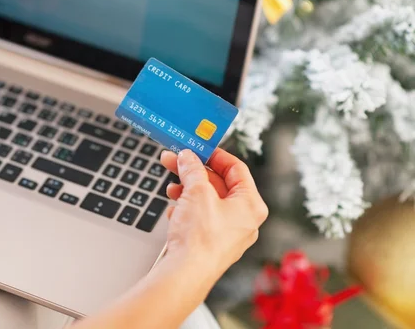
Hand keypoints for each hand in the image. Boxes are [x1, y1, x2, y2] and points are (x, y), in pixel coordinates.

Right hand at [159, 148, 267, 283]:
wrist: (185, 274)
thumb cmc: (200, 238)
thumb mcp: (196, 192)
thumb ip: (192, 169)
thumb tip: (187, 157)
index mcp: (251, 205)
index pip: (237, 169)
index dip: (215, 154)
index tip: (198, 147)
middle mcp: (244, 220)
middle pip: (219, 184)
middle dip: (194, 172)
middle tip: (174, 160)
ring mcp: (228, 233)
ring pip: (207, 201)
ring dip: (187, 190)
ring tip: (170, 186)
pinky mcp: (211, 243)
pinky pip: (201, 217)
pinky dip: (187, 209)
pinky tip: (173, 209)